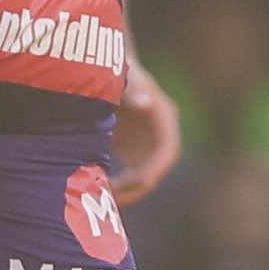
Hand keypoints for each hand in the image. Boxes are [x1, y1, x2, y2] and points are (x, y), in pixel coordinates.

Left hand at [110, 52, 181, 204]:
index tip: (141, 183)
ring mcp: (149, 145)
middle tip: (114, 197)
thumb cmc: (117, 73)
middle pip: (156, 168)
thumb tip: (146, 103)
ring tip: (105, 197)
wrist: (106, 72)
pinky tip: (102, 189)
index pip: (167, 150)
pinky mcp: (136, 152)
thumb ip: (132, 90)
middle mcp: (162, 134)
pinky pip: (133, 175)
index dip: (156, 168)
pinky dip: (121, 185)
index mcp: (164, 117)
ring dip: (129, 190)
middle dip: (138, 186)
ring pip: (144, 176)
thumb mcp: (124, 80)